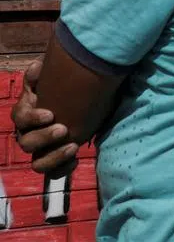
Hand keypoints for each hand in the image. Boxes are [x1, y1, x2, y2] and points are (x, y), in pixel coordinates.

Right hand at [11, 59, 77, 178]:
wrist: (86, 102)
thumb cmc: (67, 89)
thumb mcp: (57, 78)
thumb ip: (43, 73)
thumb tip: (37, 68)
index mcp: (27, 113)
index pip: (19, 118)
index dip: (32, 118)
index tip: (51, 114)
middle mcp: (29, 134)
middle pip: (26, 143)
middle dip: (44, 138)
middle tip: (64, 129)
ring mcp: (41, 150)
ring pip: (37, 163)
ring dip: (53, 157)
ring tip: (73, 146)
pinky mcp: (55, 160)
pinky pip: (52, 174)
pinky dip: (62, 170)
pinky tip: (76, 160)